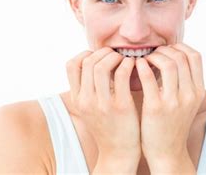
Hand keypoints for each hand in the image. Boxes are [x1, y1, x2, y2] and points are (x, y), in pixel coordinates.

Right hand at [66, 47, 141, 164]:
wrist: (119, 152)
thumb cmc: (107, 125)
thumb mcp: (89, 107)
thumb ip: (88, 87)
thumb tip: (93, 60)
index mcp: (77, 99)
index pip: (71, 65)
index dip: (84, 54)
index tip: (98, 56)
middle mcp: (86, 101)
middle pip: (88, 62)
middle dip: (103, 53)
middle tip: (115, 54)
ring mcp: (102, 104)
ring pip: (102, 66)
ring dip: (115, 57)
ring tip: (125, 58)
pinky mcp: (121, 106)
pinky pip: (122, 75)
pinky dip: (128, 64)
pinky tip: (134, 65)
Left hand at [135, 43, 205, 168]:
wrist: (167, 152)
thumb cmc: (172, 123)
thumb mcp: (186, 101)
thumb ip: (184, 81)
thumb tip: (173, 55)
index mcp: (198, 91)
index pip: (195, 56)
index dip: (180, 47)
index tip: (166, 49)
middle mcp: (190, 94)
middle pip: (181, 57)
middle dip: (164, 50)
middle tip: (152, 53)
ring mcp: (174, 101)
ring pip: (168, 63)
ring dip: (153, 56)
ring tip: (144, 59)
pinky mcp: (156, 107)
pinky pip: (149, 77)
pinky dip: (141, 66)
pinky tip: (136, 66)